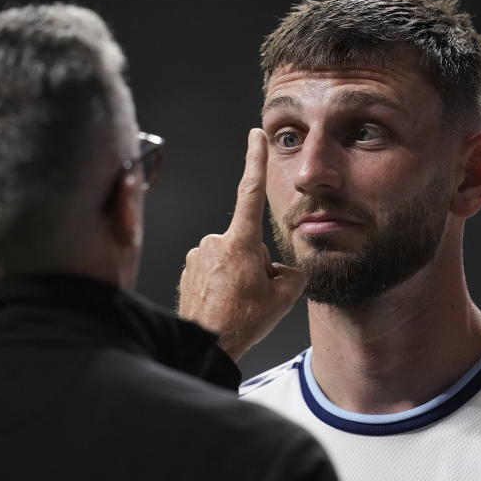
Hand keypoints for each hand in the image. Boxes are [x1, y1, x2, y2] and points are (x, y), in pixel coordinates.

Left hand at [178, 128, 304, 360]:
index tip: (255, 136)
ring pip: (230, 257)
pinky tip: (223, 302)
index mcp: (240, 242)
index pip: (250, 192)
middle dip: (255, 262)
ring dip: (238, 273)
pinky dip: (221, 282)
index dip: (255, 161)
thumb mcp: (284, 296)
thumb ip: (292, 274)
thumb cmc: (242, 321)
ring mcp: (199, 255)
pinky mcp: (188, 269)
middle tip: (254, 293)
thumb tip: (284, 271)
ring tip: (237, 301)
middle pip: (247, 242)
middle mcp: (215, 242)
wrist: (206, 344)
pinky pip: (213, 268)